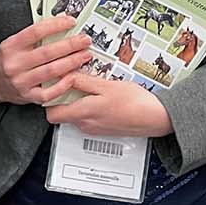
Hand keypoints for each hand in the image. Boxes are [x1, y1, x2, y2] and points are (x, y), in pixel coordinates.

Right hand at [0, 15, 90, 105]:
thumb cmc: (8, 59)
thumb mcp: (14, 43)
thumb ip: (33, 36)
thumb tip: (60, 24)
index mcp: (11, 46)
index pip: (35, 32)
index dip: (55, 25)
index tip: (71, 21)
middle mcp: (15, 64)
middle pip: (47, 52)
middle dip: (70, 45)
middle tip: (85, 40)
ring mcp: (21, 82)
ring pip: (51, 71)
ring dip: (72, 62)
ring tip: (85, 55)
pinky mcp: (28, 96)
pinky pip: (49, 92)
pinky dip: (63, 84)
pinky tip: (74, 77)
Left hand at [44, 72, 173, 136]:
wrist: (157, 118)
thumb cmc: (135, 103)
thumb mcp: (107, 86)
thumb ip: (83, 82)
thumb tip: (65, 75)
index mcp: (84, 114)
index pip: (51, 114)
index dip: (48, 99)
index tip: (52, 84)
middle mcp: (86, 125)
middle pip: (62, 114)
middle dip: (61, 99)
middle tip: (68, 81)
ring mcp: (95, 128)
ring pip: (75, 115)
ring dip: (76, 102)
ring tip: (86, 85)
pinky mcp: (104, 128)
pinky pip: (88, 118)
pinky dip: (88, 107)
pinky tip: (99, 95)